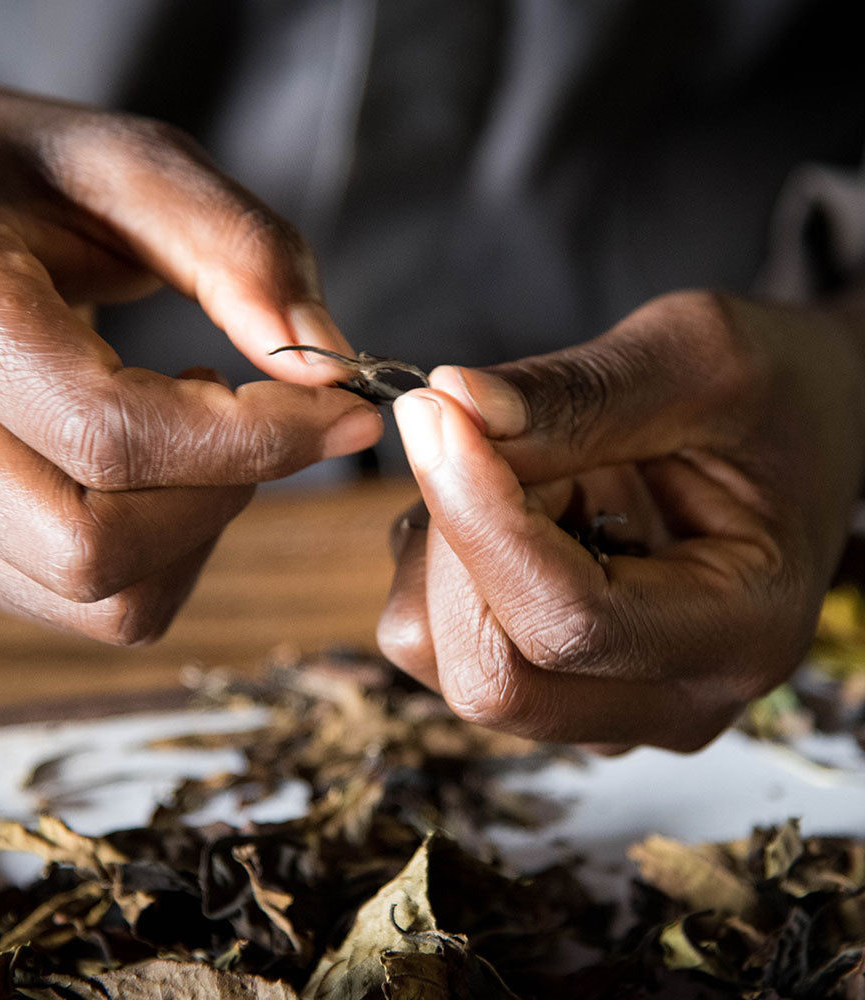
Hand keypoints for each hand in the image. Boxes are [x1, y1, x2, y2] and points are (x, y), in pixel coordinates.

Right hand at [0, 87, 381, 641]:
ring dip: (193, 530)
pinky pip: (81, 605)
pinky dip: (159, 557)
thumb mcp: (128, 161)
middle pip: (92, 546)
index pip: (108, 432)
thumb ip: (238, 249)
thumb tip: (328, 364)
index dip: (256, 438)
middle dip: (222, 495)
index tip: (342, 410)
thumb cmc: (12, 180)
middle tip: (253, 415)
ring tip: (193, 430)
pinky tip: (148, 471)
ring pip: (93, 596)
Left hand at [379, 291, 864, 750]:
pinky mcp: (561, 683)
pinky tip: (504, 509)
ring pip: (451, 665)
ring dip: (442, 554)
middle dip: (452, 548)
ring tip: (516, 471)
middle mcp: (671, 700)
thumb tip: (453, 401)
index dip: (478, 517)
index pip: (567, 621)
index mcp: (739, 633)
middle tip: (471, 437)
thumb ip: (578, 394)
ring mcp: (609, 705)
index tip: (432, 413)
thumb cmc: (776, 396)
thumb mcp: (701, 360)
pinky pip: (447, 643)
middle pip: (492, 678)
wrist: (803, 431)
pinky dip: (442, 568)